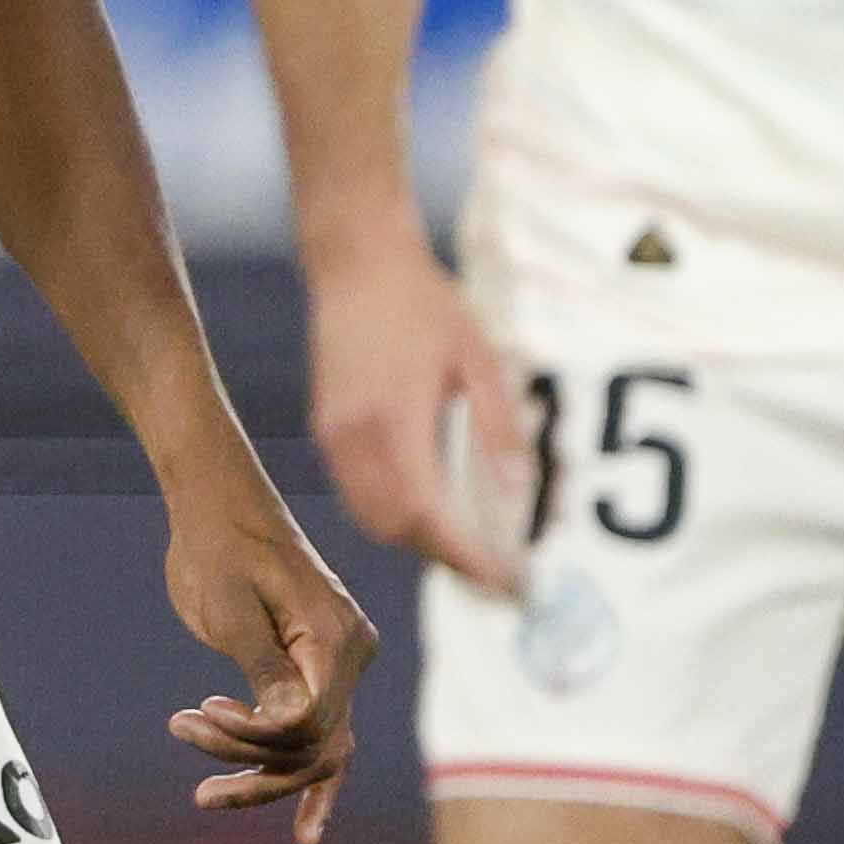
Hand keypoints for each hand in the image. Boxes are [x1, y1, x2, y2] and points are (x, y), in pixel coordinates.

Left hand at [156, 454, 377, 843]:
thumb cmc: (214, 547)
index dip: (251, 738)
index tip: (194, 716)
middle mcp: (353, 654)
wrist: (217, 502)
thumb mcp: (228, 609)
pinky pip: (325, 731)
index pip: (307, 723)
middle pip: (317, 745)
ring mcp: (343, 662)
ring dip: (262, 771)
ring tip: (203, 789)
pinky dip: (309, 776)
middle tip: (190, 763)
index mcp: (335, 638)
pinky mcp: (322, 666)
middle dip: (252, 766)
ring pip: (319, 746)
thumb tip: (286, 726)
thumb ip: (262, 668)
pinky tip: (306, 827)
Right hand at [307, 239, 527, 592]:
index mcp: (391, 422)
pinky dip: (391, 516)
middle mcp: (352, 438)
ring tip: (463, 551)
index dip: (462, 555)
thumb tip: (516, 489)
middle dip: (441, 559)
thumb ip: (498, 426)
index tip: (502, 579)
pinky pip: (356, 493)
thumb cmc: (424, 302)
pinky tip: (426, 513)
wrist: (357, 263)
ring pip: (369, 515)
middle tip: (492, 576)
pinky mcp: (327, 428)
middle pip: (392, 526)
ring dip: (414, 541)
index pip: (424, 514)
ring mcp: (332, 435)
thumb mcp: (478, 357)